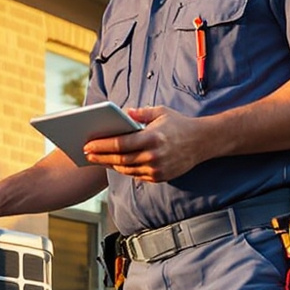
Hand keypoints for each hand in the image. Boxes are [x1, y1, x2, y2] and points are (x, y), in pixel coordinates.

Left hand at [86, 107, 212, 183]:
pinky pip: (136, 175)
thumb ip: (141, 113)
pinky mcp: (160, 177)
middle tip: (86, 153)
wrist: (203, 142)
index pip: (120, 143)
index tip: (87, 144)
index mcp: (152, 138)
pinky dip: (124, 169)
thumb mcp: (161, 112)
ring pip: (127, 169)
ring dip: (110, 164)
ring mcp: (157, 169)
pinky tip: (114, 164)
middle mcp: (154, 156)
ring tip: (97, 159)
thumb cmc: (179, 124)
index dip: (101, 145)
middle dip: (100, 156)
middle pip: (120, 159)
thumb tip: (123, 112)